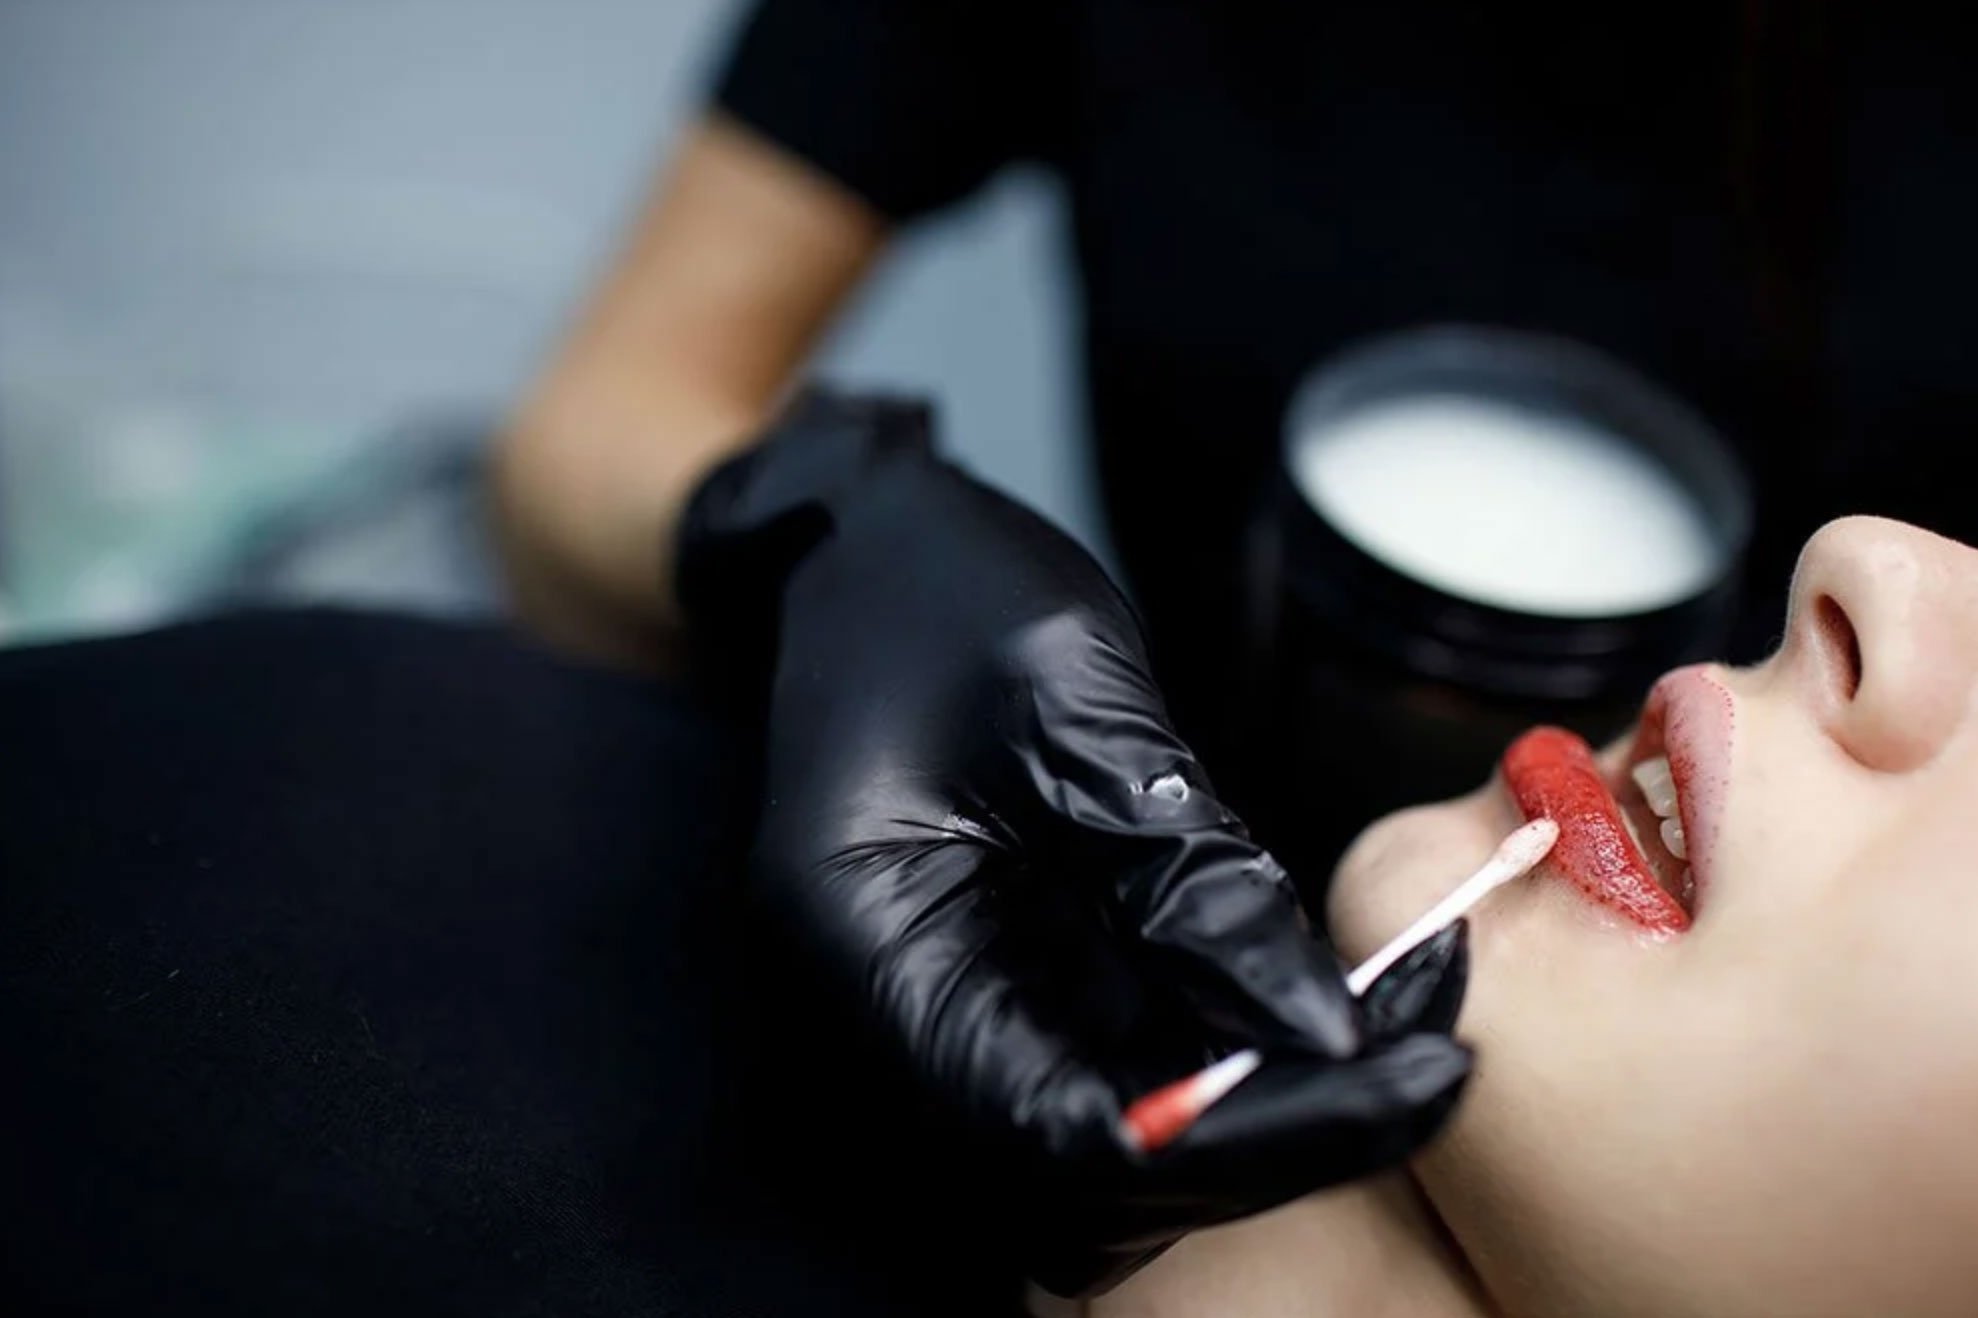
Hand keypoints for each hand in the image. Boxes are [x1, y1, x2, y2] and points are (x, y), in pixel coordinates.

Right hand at [677, 389, 1470, 1294]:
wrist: (868, 552)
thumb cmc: (937, 590)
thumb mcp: (1070, 695)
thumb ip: (1188, 866)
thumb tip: (1326, 1026)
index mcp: (867, 956)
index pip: (1055, 1134)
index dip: (1235, 1137)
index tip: (1398, 1077)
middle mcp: (895, 1025)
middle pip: (1093, 1174)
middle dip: (1275, 1133)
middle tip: (1432, 1053)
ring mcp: (953, 1018)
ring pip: (1123, 1146)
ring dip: (1269, 1106)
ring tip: (1409, 1014)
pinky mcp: (1011, 994)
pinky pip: (1131, 1074)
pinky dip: (1239, 1051)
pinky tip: (1338, 992)